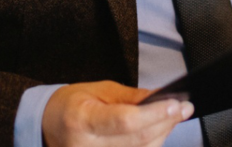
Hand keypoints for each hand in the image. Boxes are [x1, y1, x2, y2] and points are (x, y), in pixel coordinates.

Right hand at [42, 81, 193, 146]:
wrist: (47, 127)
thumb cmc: (71, 105)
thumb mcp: (98, 90)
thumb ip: (131, 97)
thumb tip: (161, 97)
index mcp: (81, 120)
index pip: (125, 121)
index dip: (154, 114)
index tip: (176, 104)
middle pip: (138, 140)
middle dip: (166, 123)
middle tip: (184, 108)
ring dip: (162, 135)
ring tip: (173, 117)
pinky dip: (150, 146)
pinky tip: (159, 132)